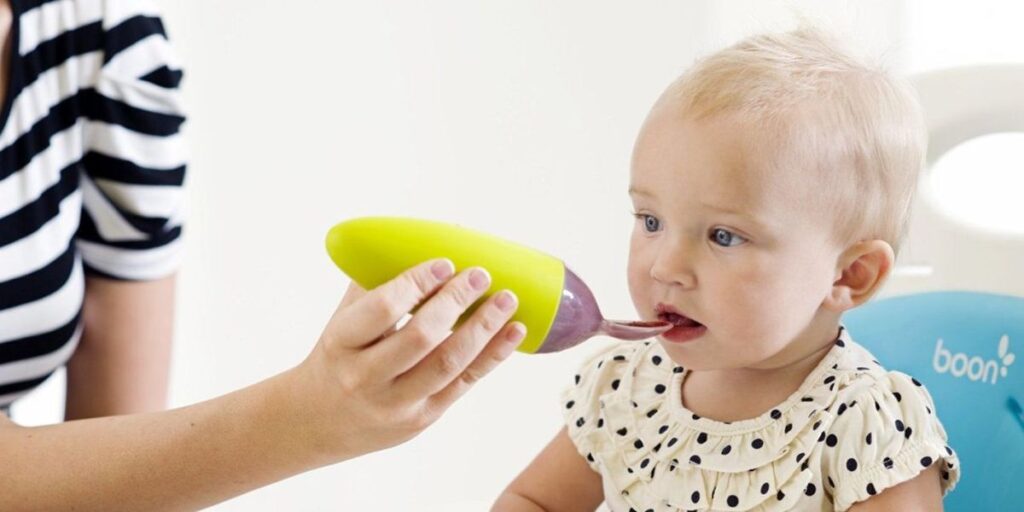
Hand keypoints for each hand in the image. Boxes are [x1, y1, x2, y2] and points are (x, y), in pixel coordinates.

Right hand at [292, 258, 524, 462]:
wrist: (320, 421)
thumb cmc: (339, 356)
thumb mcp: (343, 319)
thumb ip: (376, 283)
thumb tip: (423, 238)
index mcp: (341, 343)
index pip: (382, 309)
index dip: (416, 283)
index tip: (444, 262)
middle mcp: (366, 377)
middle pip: (419, 337)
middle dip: (455, 302)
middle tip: (480, 274)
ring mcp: (396, 403)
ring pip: (448, 364)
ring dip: (483, 328)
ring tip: (507, 299)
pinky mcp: (423, 418)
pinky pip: (464, 384)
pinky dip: (493, 355)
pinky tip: (513, 331)